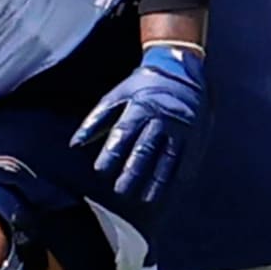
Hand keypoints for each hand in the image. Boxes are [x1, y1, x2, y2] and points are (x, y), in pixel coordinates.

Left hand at [70, 44, 205, 204]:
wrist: (182, 71)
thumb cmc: (142, 86)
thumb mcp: (117, 96)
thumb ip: (95, 120)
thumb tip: (74, 144)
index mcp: (140, 107)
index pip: (123, 133)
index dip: (111, 153)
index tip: (100, 170)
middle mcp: (162, 118)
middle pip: (145, 149)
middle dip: (132, 172)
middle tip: (120, 191)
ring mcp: (181, 128)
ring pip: (168, 159)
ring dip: (156, 181)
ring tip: (145, 198)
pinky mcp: (195, 136)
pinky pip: (187, 159)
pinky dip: (177, 177)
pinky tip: (168, 190)